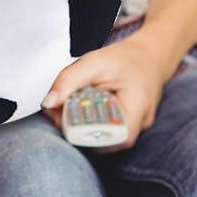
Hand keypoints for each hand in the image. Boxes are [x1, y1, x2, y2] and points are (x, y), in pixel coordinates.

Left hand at [42, 36, 169, 150]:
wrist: (148, 56)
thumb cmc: (124, 58)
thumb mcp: (94, 62)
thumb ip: (69, 80)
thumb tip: (48, 103)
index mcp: (137, 109)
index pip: (110, 138)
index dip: (82, 135)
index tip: (59, 120)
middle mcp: (140, 124)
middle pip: (105, 140)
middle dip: (76, 132)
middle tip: (54, 114)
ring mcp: (136, 127)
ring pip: (105, 137)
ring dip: (81, 128)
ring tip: (62, 110)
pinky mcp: (129, 124)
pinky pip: (107, 130)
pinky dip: (90, 122)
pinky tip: (76, 110)